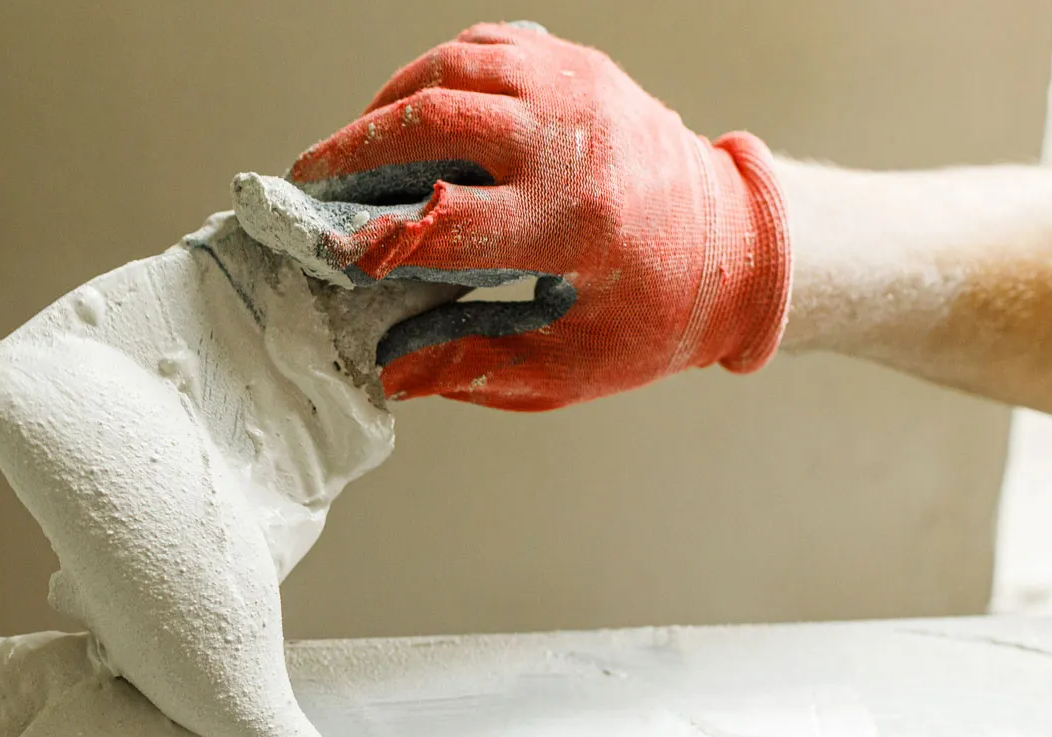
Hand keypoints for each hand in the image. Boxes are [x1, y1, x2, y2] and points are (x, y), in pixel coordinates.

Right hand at [233, 22, 790, 410]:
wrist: (741, 243)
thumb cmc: (655, 313)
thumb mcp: (572, 365)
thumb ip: (475, 367)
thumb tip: (389, 373)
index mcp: (575, 222)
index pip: (445, 220)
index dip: (375, 238)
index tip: (333, 255)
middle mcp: (574, 140)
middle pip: (435, 118)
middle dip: (355, 151)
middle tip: (310, 183)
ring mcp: (578, 89)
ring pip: (453, 67)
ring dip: (387, 106)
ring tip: (351, 149)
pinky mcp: (578, 66)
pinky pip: (486, 48)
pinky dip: (434, 74)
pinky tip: (408, 113)